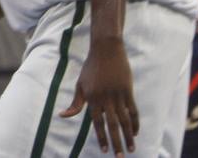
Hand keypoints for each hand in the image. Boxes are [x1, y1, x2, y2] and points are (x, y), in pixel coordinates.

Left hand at [59, 38, 137, 156]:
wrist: (106, 50)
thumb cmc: (90, 68)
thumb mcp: (80, 84)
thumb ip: (75, 103)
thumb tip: (62, 116)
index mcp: (92, 98)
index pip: (97, 123)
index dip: (101, 137)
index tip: (104, 151)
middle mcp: (105, 98)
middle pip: (112, 125)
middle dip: (116, 142)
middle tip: (119, 157)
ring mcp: (118, 95)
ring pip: (124, 120)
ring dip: (128, 136)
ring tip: (130, 149)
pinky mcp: (128, 91)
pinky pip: (133, 111)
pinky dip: (135, 123)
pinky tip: (135, 133)